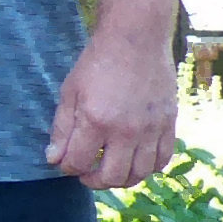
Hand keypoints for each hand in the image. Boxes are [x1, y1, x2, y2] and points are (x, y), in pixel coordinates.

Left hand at [48, 34, 178, 190]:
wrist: (136, 40)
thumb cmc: (97, 63)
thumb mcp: (69, 92)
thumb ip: (61, 128)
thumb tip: (54, 159)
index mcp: (96, 121)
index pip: (78, 163)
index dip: (67, 167)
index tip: (65, 161)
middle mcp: (126, 130)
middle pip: (111, 177)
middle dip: (93, 181)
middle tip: (86, 173)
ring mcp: (151, 129)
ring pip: (139, 174)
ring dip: (121, 179)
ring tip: (109, 170)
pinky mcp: (168, 124)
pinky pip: (162, 160)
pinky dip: (148, 168)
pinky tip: (135, 162)